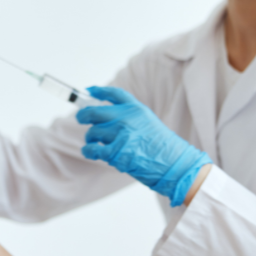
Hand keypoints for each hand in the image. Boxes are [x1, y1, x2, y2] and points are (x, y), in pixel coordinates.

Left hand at [76, 86, 211, 206]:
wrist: (175, 165)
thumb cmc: (162, 147)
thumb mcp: (149, 123)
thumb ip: (130, 117)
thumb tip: (105, 116)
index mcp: (136, 109)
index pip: (114, 94)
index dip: (99, 91)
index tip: (89, 90)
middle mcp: (126, 118)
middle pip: (93, 112)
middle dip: (83, 115)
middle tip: (80, 118)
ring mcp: (120, 135)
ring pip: (92, 132)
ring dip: (90, 138)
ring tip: (94, 143)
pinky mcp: (116, 153)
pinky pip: (92, 149)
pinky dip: (88, 151)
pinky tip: (90, 151)